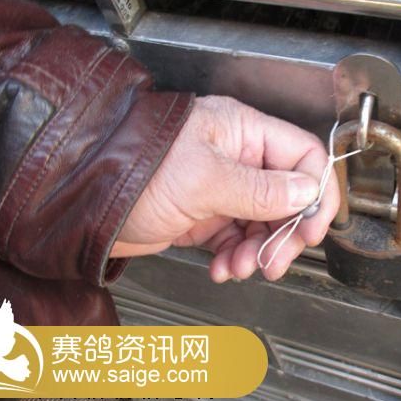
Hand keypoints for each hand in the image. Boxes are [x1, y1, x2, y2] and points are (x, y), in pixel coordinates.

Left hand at [111, 96, 338, 282]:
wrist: (84, 200)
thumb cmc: (135, 169)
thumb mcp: (204, 179)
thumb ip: (260, 190)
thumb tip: (306, 194)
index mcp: (243, 132)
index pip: (303, 155)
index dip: (316, 193)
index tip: (312, 229)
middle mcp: (237, 157)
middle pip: (288, 195)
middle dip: (285, 233)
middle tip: (274, 261)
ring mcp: (221, 187)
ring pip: (263, 223)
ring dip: (258, 252)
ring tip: (240, 268)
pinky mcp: (205, 215)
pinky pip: (236, 239)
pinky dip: (234, 258)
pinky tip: (221, 268)